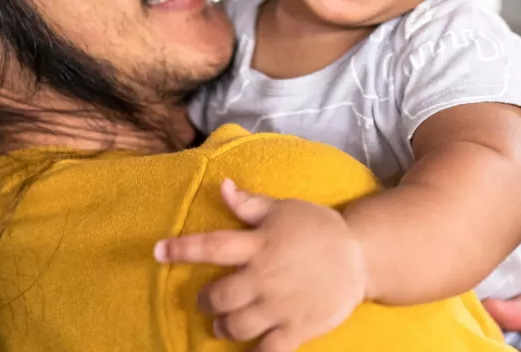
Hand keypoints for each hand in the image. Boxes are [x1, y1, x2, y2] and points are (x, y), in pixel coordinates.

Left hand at [153, 179, 369, 351]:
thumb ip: (249, 204)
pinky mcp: (298, 328)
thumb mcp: (284, 209)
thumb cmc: (319, 228)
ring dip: (224, 326)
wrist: (363, 256)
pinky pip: (269, 350)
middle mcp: (266, 277)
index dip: (182, 249)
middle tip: (207, 300)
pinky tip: (250, 348)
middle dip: (206, 300)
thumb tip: (221, 186)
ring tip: (224, 324)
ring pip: (238, 325)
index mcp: (260, 244)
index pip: (212, 246)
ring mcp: (282, 306)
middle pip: (220, 295)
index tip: (157, 251)